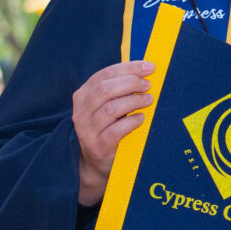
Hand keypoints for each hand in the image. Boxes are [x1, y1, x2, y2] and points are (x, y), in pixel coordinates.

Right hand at [74, 60, 153, 206]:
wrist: (97, 162)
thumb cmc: (108, 126)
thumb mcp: (109, 105)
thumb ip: (120, 89)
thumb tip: (147, 70)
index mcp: (84, 95)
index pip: (104, 74)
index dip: (128, 68)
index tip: (149, 67)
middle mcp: (81, 111)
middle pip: (105, 89)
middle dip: (131, 83)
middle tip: (148, 85)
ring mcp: (87, 129)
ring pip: (111, 109)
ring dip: (134, 102)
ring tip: (148, 100)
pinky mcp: (97, 146)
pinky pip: (116, 131)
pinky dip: (131, 122)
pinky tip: (141, 119)